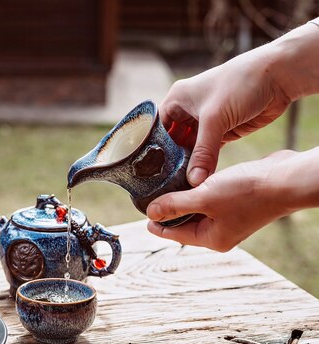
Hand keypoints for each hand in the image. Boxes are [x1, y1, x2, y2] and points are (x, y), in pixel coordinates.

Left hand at [146, 150, 299, 251]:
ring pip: (199, 210)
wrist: (286, 179)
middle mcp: (222, 232)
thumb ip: (176, 205)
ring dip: (184, 200)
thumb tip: (151, 214)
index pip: (177, 235)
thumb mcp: (204, 197)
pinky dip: (199, 192)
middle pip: (187, 223)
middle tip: (152, 199)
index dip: (159, 225)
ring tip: (166, 188)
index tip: (145, 218)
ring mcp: (231, 218)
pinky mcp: (237, 202)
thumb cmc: (248, 192)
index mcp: (213, 239)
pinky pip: (211, 200)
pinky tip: (190, 180)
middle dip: (170, 212)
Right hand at [161, 19, 318, 186]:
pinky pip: (208, 152)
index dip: (151, 149)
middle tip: (162, 184)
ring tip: (178, 186)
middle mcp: (188, 111)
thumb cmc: (239, 85)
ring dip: (188, 165)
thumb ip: (204, 152)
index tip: (147, 172)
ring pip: (191, 149)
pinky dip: (204, 164)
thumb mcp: (215, 119)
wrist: (278, 76)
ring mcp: (205, 122)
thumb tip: (194, 181)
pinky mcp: (222, 131)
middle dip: (170, 161)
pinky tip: (198, 180)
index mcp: (177, 100)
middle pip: (172, 141)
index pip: (156, 129)